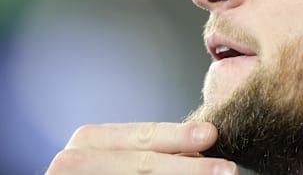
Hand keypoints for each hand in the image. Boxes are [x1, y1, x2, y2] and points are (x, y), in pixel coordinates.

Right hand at [46, 122, 238, 174]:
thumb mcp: (124, 156)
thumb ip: (156, 152)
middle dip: (187, 169)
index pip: (141, 136)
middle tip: (227, 170)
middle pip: (141, 165)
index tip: (212, 135)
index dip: (178, 136)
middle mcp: (72, 162)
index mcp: (89, 142)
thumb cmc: (109, 169)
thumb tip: (204, 148)